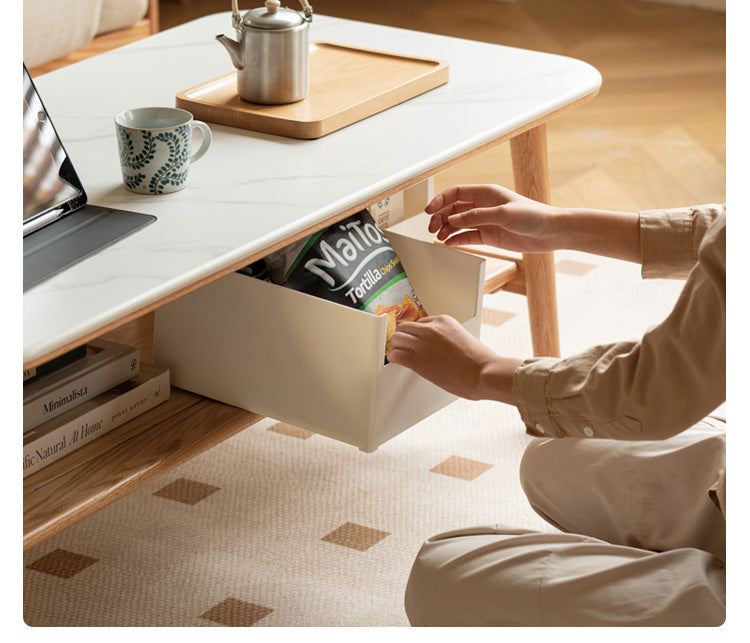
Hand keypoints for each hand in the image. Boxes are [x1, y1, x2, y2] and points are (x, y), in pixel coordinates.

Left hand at [386, 314, 520, 403]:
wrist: (484, 373)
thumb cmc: (480, 361)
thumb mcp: (463, 338)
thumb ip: (447, 338)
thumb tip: (439, 347)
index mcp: (444, 321)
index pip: (420, 322)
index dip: (417, 334)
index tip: (416, 341)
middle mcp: (432, 329)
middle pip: (404, 327)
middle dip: (404, 338)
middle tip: (405, 348)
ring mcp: (424, 343)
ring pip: (397, 339)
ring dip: (398, 347)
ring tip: (401, 355)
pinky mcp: (418, 360)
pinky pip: (395, 355)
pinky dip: (394, 358)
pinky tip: (397, 362)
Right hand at [425, 184, 562, 253]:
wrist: (551, 232)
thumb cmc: (533, 216)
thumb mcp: (503, 214)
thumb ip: (476, 216)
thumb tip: (453, 220)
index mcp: (486, 194)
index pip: (456, 193)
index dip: (440, 200)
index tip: (429, 211)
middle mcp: (483, 206)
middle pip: (453, 209)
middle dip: (440, 217)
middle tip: (431, 228)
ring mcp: (485, 221)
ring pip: (458, 224)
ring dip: (446, 229)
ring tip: (437, 238)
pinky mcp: (489, 236)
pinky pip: (467, 237)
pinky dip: (456, 240)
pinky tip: (448, 244)